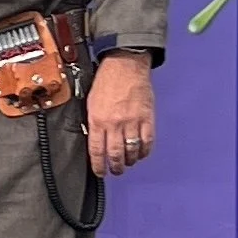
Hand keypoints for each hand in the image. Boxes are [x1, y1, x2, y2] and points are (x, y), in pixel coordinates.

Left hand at [87, 51, 155, 177]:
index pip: (97, 150)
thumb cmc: (107, 81)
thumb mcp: (91, 102)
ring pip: (132, 151)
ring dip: (130, 161)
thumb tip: (94, 140)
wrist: (125, 65)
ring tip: (128, 163)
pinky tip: (142, 153)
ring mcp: (132, 122)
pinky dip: (145, 151)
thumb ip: (93, 122)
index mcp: (97, 120)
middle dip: (116, 167)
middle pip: (115, 155)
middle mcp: (114, 123)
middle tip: (116, 171)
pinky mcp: (147, 118)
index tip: (100, 172)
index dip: (99, 166)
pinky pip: (147, 141)